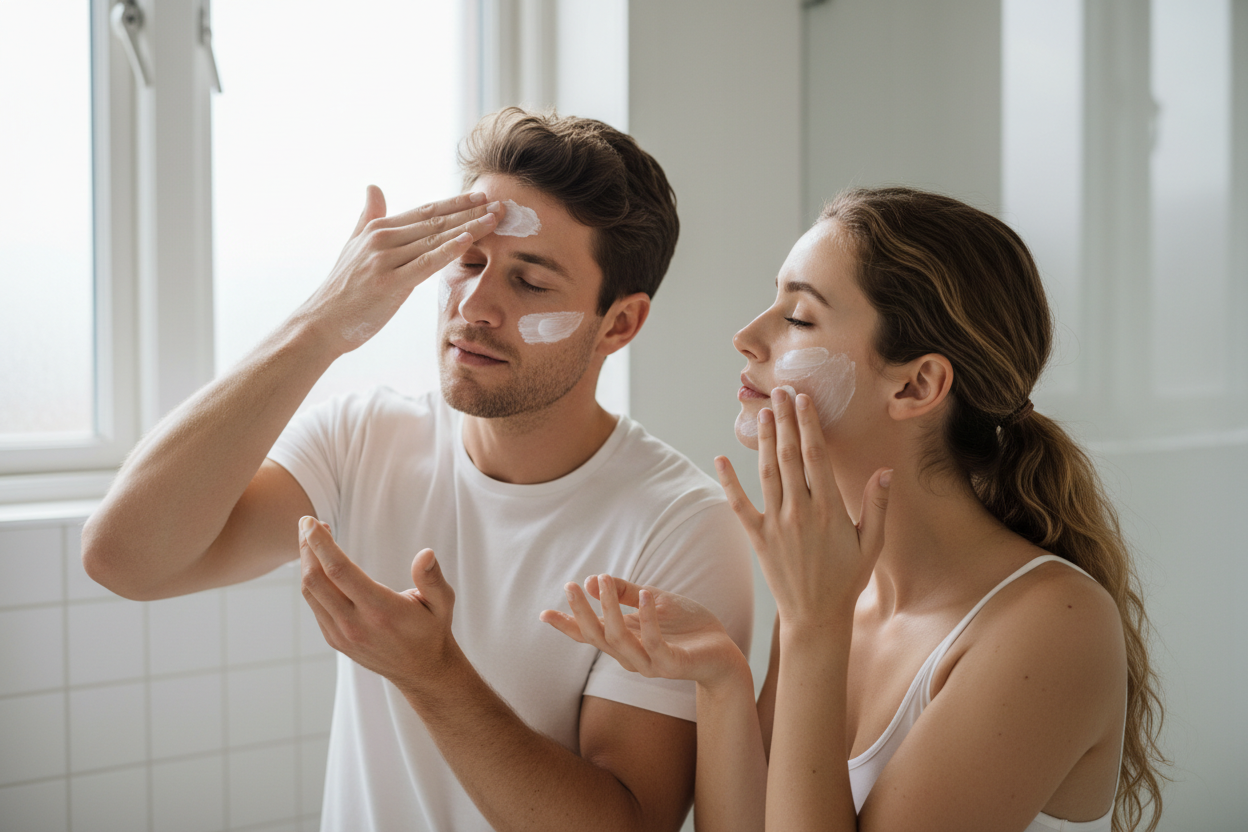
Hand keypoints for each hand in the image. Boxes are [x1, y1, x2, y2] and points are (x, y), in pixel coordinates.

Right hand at [297, 186, 504, 353]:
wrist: (321, 323)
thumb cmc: (342, 290)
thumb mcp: (353, 247)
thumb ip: (367, 217)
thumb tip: (373, 186)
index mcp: (378, 229)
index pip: (425, 211)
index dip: (455, 203)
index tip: (481, 197)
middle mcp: (382, 239)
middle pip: (435, 221)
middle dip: (470, 211)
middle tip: (500, 204)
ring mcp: (385, 260)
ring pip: (434, 238)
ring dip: (468, 226)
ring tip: (495, 219)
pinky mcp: (389, 283)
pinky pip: (424, 263)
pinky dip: (447, 250)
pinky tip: (468, 240)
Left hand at [298, 516, 456, 688]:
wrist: (421, 671)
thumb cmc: (432, 629)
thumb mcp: (442, 603)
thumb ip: (432, 578)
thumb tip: (426, 553)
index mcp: (381, 610)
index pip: (339, 570)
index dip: (321, 543)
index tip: (311, 521)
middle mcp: (356, 624)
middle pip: (316, 579)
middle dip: (307, 547)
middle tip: (307, 523)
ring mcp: (341, 634)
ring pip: (310, 593)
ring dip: (306, 562)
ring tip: (311, 539)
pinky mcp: (335, 639)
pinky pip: (315, 605)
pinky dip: (311, 580)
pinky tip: (318, 564)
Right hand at [540, 574, 748, 687]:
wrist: (723, 652)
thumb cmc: (687, 627)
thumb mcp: (653, 601)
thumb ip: (625, 592)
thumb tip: (592, 578)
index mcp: (623, 641)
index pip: (588, 635)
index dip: (566, 625)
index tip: (543, 613)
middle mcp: (630, 656)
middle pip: (597, 637)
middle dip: (581, 612)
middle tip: (570, 585)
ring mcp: (650, 664)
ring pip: (619, 640)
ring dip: (609, 609)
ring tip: (604, 581)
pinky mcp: (672, 665)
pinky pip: (654, 644)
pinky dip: (648, 620)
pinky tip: (645, 596)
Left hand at [716, 388, 891, 628]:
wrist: (816, 616)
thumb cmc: (847, 579)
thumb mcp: (871, 545)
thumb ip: (877, 507)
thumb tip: (885, 472)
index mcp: (831, 510)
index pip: (817, 456)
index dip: (809, 424)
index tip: (804, 399)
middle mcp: (801, 512)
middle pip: (790, 456)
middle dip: (785, 420)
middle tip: (779, 392)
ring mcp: (776, 524)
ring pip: (767, 472)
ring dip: (765, 440)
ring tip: (763, 412)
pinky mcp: (758, 537)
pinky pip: (739, 505)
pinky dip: (728, 482)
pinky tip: (719, 459)